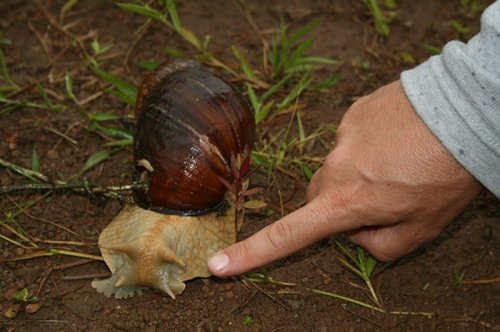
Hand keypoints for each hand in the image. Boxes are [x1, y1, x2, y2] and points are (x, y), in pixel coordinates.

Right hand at [208, 80, 480, 276]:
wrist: (463, 110)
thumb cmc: (446, 175)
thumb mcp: (422, 229)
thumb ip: (379, 246)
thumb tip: (356, 234)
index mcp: (346, 202)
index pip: (288, 236)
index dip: (251, 254)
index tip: (218, 267)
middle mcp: (334, 167)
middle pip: (317, 196)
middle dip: (336, 205)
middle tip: (378, 200)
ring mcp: (341, 136)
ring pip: (336, 166)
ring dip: (356, 173)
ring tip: (397, 165)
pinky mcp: (353, 112)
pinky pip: (351, 138)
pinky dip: (367, 146)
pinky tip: (398, 141)